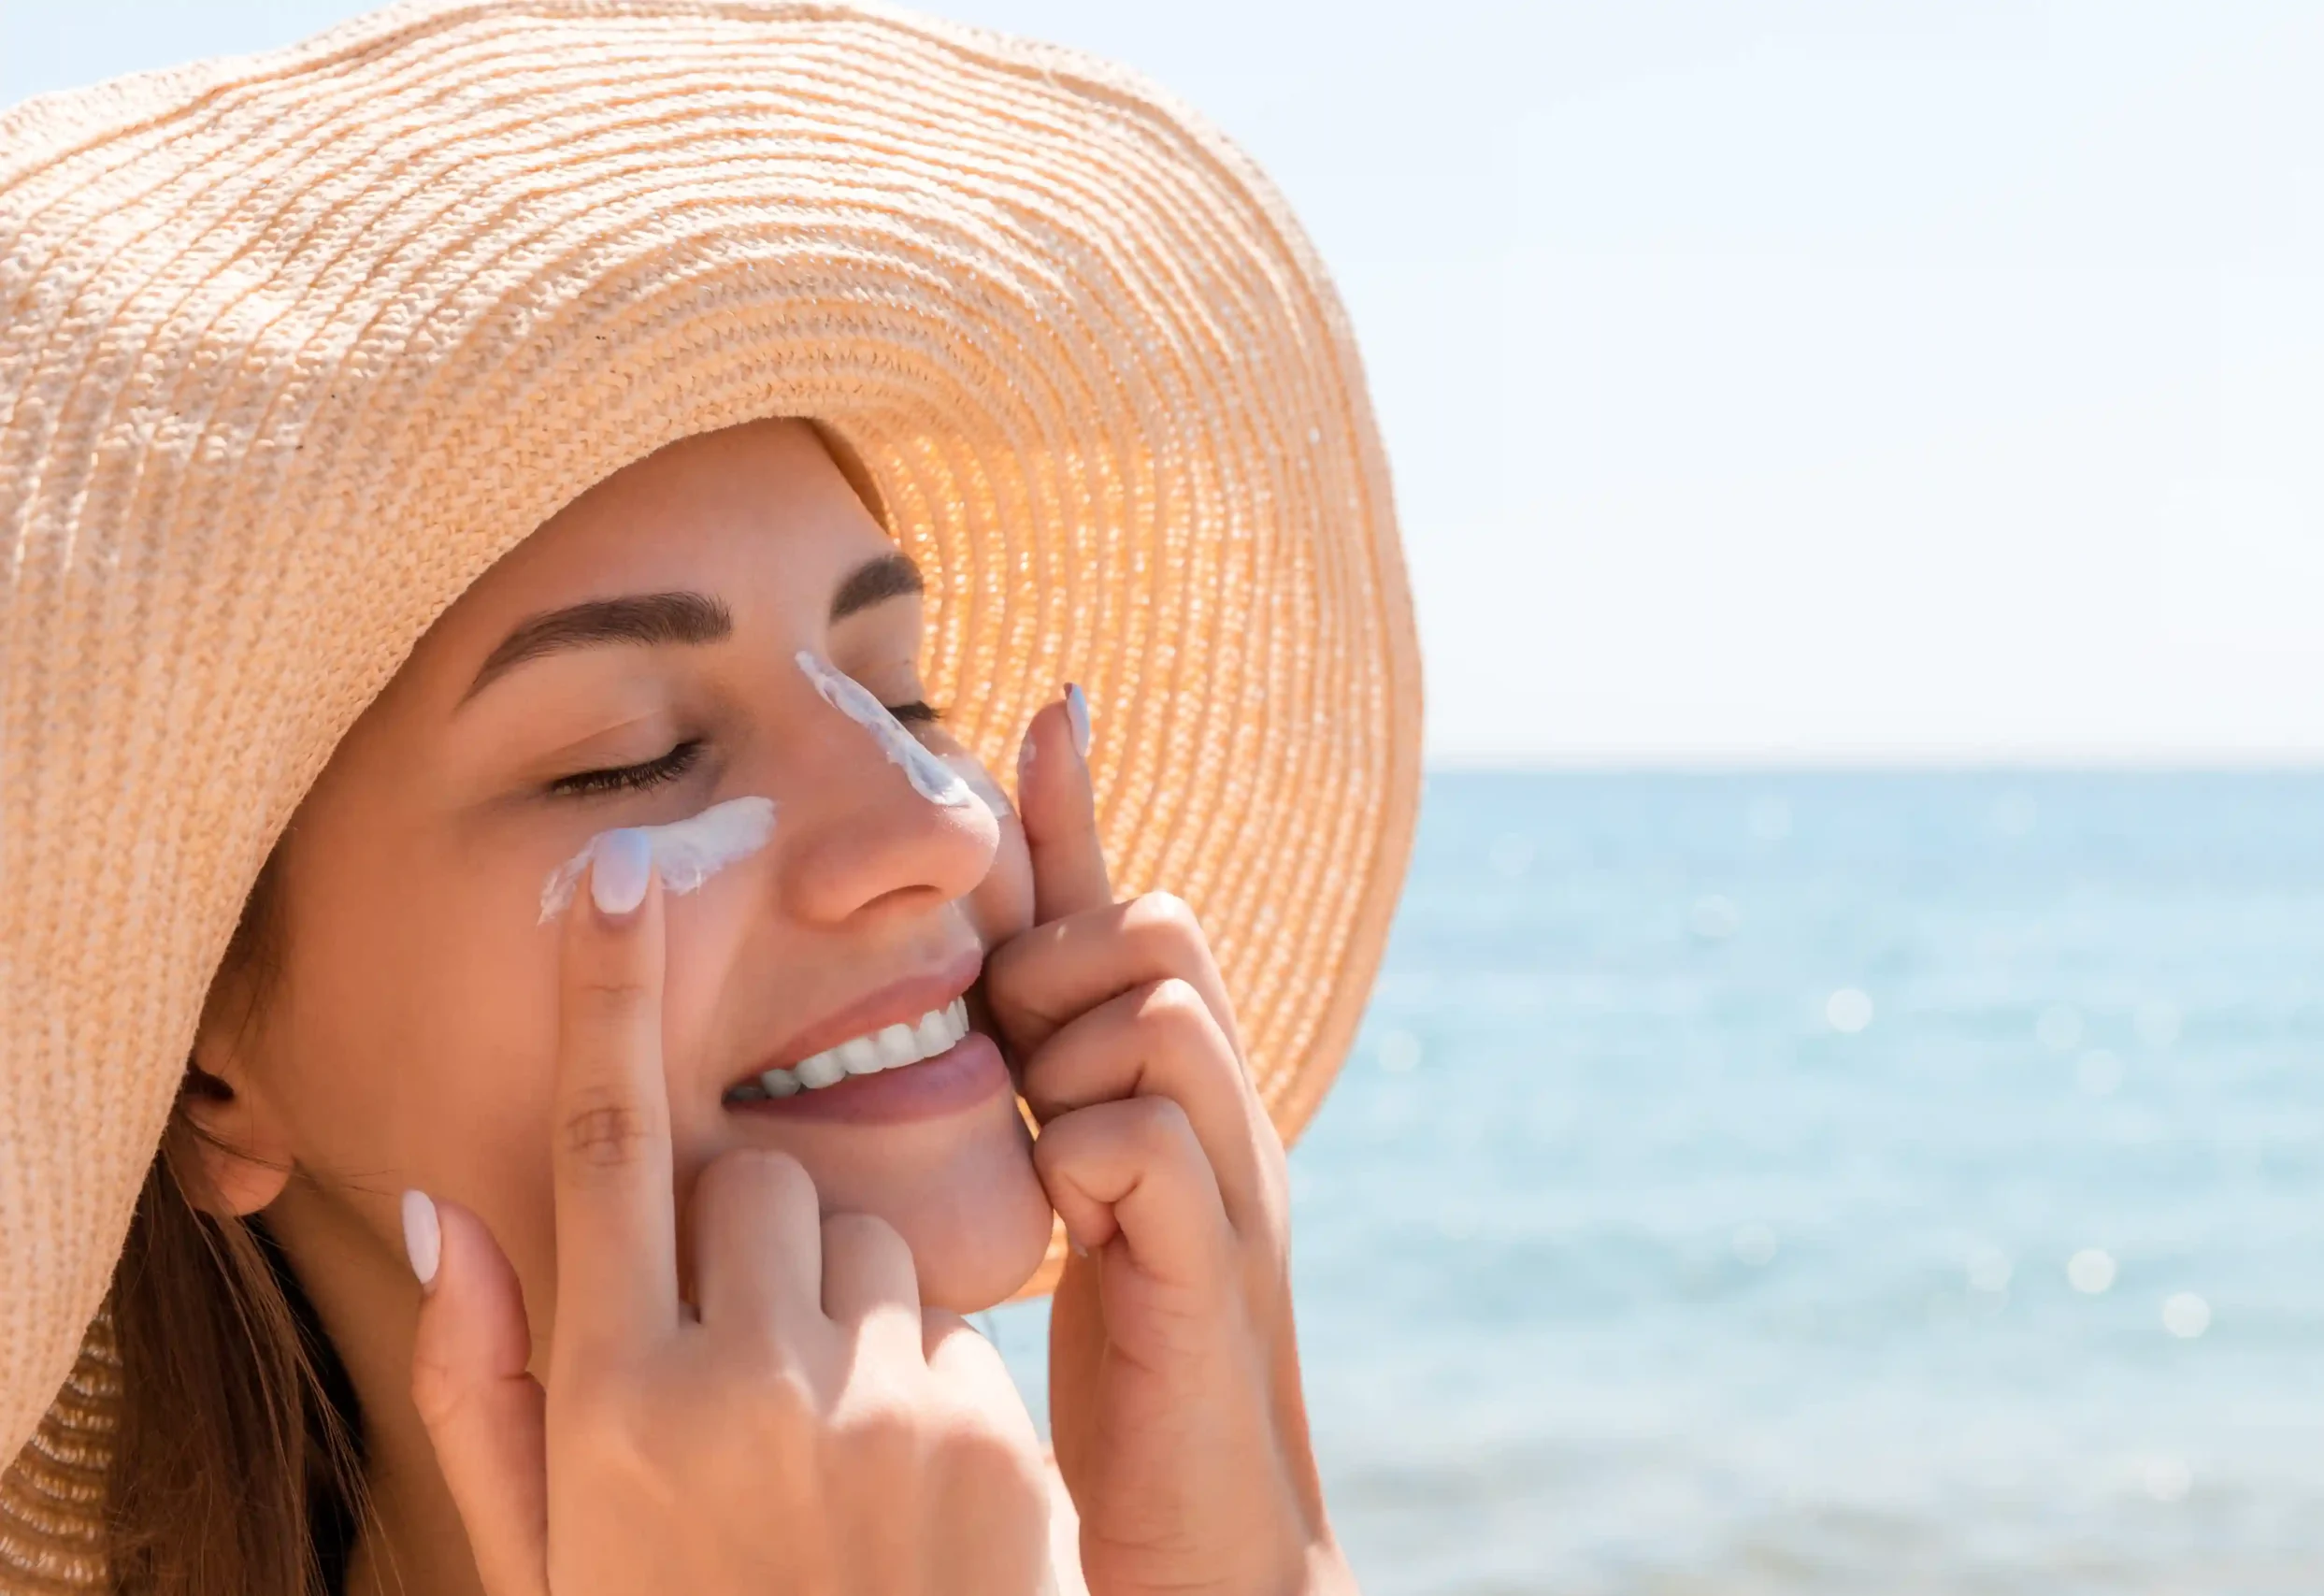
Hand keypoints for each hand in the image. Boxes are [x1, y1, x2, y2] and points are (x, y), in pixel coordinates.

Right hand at [405, 829, 1052, 1595]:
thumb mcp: (551, 1548)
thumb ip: (486, 1386)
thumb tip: (447, 1206)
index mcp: (609, 1405)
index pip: (604, 1149)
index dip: (606, 1000)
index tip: (620, 878)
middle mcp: (735, 1388)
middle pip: (759, 1182)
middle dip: (757, 1239)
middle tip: (754, 1365)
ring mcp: (870, 1408)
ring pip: (865, 1244)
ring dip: (846, 1311)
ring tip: (832, 1456)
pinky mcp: (982, 1432)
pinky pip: (951, 1329)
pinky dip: (926, 1381)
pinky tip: (908, 1501)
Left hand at [990, 694, 1352, 1595]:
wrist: (1201, 1544)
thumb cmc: (1117, 1379)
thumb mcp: (1064, 1211)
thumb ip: (1024, 1108)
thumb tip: (966, 1004)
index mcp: (1172, 1096)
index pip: (1124, 910)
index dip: (1077, 811)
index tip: (1044, 703)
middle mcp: (1219, 1114)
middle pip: (1153, 926)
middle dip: (1060, 962)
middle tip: (1016, 1061)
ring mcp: (1231, 1182)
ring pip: (1155, 1006)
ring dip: (1070, 1052)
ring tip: (1044, 1143)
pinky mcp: (1217, 1265)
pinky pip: (1148, 1131)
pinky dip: (1090, 1151)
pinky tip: (1069, 1221)